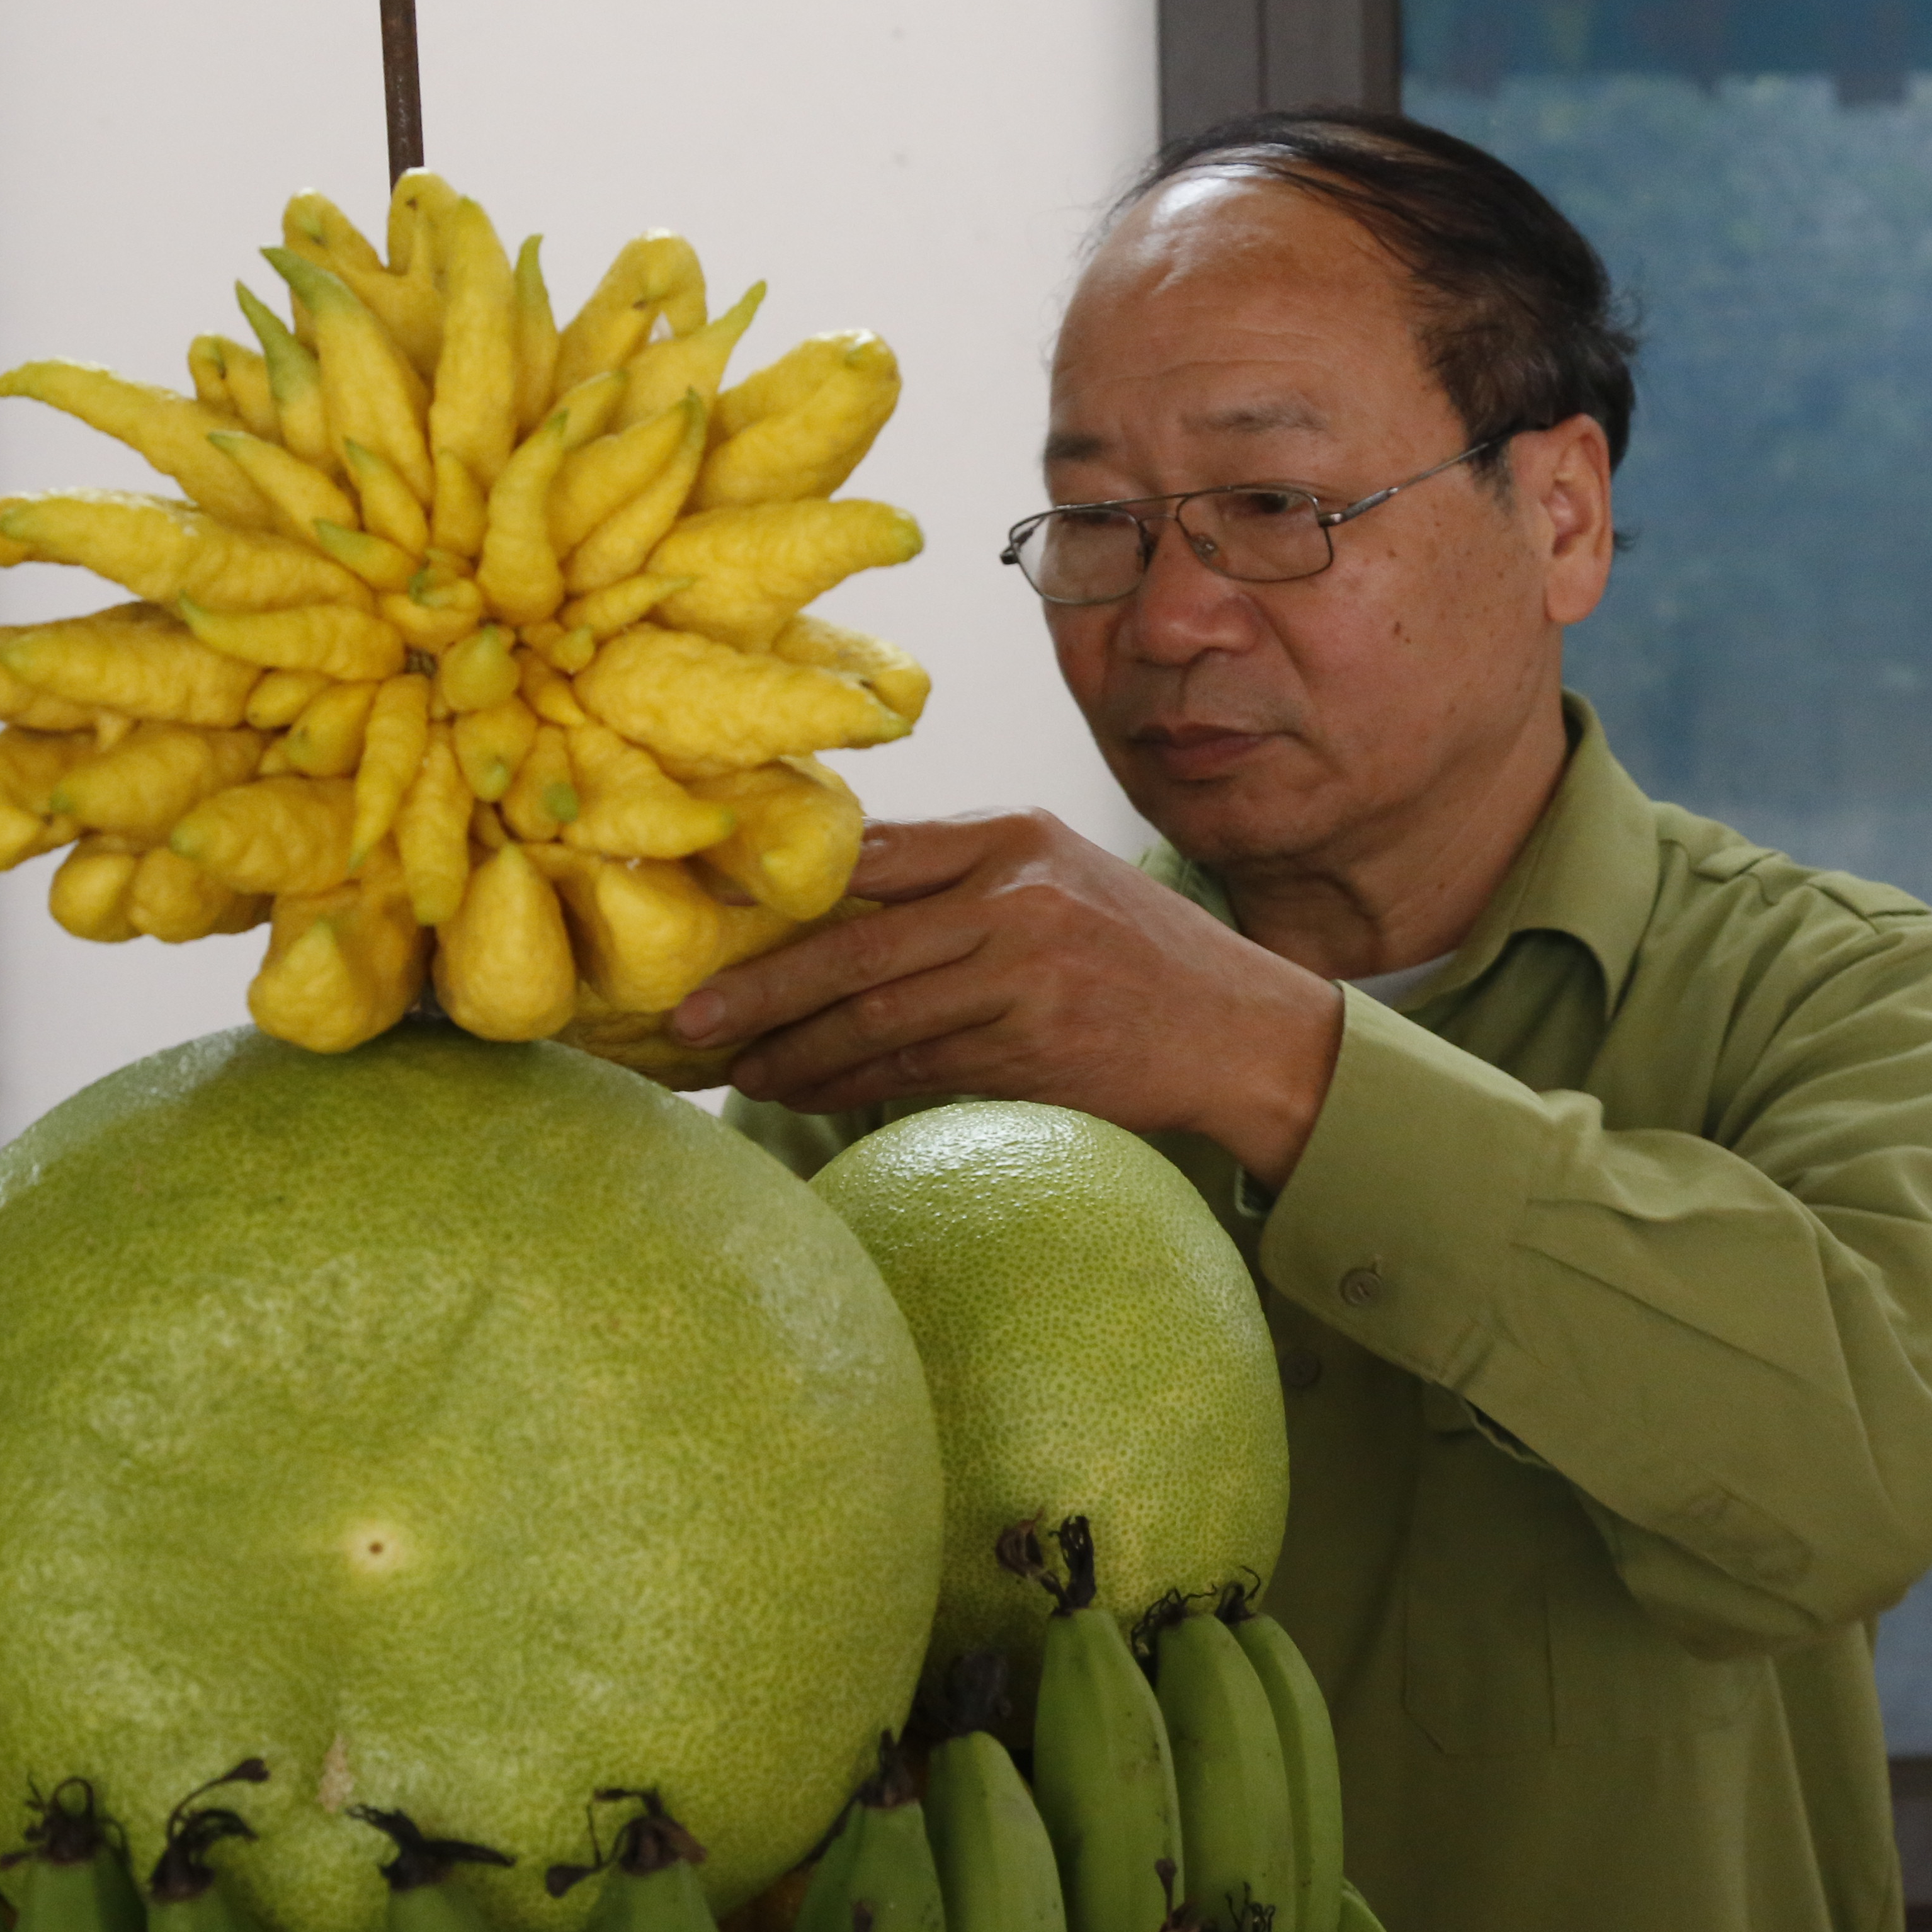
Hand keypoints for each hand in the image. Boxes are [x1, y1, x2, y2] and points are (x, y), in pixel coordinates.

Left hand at [672, 811, 1345, 1185]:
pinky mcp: (1032, 1050)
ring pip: (877, 1018)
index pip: (874, 855)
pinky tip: (802, 1092)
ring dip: (795, 1051)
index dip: (784, 891)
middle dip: (762, 986)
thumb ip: (960, 879)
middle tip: (689, 1018)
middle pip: (856, 945)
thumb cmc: (1140, 955)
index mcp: (1011, 839)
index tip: (709, 917)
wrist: (1243, 1031)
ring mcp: (1025, 977)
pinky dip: (850, 1084)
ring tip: (734, 1068)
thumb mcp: (1059, 878)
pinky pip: (916, 1068)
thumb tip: (833, 897)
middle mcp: (1015, 899)